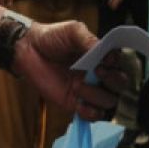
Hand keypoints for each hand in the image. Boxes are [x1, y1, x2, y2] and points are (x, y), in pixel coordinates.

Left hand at [12, 20, 127, 120]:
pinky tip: (79, 104)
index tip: (104, 61)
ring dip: (97, 96)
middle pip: (120, 86)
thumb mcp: (73, 31)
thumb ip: (90, 40)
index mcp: (101, 57)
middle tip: (96, 72)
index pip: (120, 66)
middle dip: (113, 82)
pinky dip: (90, 113)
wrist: (28, 49)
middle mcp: (98, 75)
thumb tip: (108, 55)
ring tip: (78, 86)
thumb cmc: (52, 37)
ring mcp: (87, 90)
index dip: (116, 66)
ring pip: (108, 102)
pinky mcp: (74, 103)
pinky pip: (92, 115)